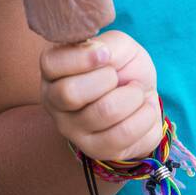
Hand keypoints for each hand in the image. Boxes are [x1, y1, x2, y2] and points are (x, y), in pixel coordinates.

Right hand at [39, 29, 161, 163]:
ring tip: (136, 92)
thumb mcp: (118, 45)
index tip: (106, 54)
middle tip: (119, 77)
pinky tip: (144, 108)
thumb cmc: (123, 67)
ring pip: (103, 112)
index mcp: (53, 72)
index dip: (82, 57)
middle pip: (71, 93)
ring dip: (132, 96)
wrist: (143, 95)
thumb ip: (107, 44)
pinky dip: (144, 115)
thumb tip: (100, 53)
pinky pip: (123, 134)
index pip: (51, 64)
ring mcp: (72, 130)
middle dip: (108, 79)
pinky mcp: (95, 149)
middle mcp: (54, 103)